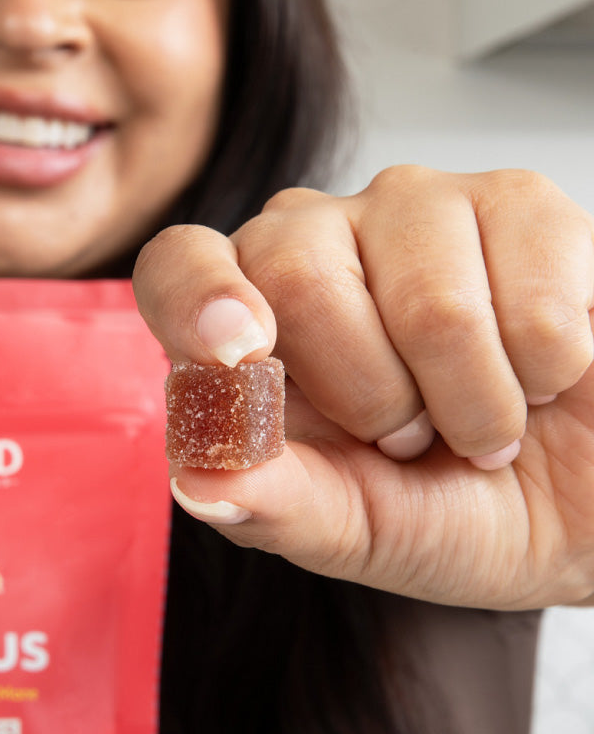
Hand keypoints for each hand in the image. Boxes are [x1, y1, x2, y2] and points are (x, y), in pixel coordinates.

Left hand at [135, 166, 593, 609]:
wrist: (575, 508)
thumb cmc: (447, 509)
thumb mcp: (351, 529)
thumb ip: (275, 505)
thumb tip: (200, 481)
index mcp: (244, 319)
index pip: (180, 266)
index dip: (198, 301)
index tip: (242, 356)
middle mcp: (315, 243)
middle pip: (298, 276)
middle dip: (374, 399)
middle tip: (409, 437)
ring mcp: (414, 210)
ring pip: (429, 303)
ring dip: (470, 404)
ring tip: (479, 419)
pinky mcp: (519, 204)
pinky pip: (533, 298)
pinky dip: (544, 375)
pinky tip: (538, 376)